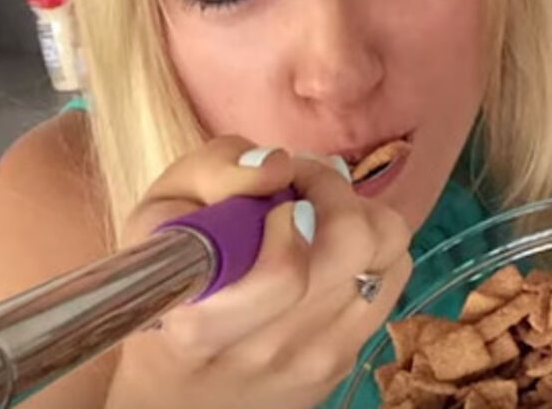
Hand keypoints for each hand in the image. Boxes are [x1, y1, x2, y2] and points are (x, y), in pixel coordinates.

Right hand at [106, 136, 411, 408]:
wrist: (178, 391)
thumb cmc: (166, 288)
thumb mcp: (158, 216)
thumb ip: (212, 174)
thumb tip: (278, 166)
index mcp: (204, 325)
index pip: (286, 271)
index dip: (297, 208)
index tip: (280, 185)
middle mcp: (269, 351)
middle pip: (353, 247)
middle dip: (335, 192)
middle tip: (303, 182)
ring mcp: (314, 361)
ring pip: (386, 256)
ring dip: (360, 216)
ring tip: (321, 212)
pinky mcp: (345, 363)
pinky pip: (393, 278)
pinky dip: (373, 248)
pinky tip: (335, 246)